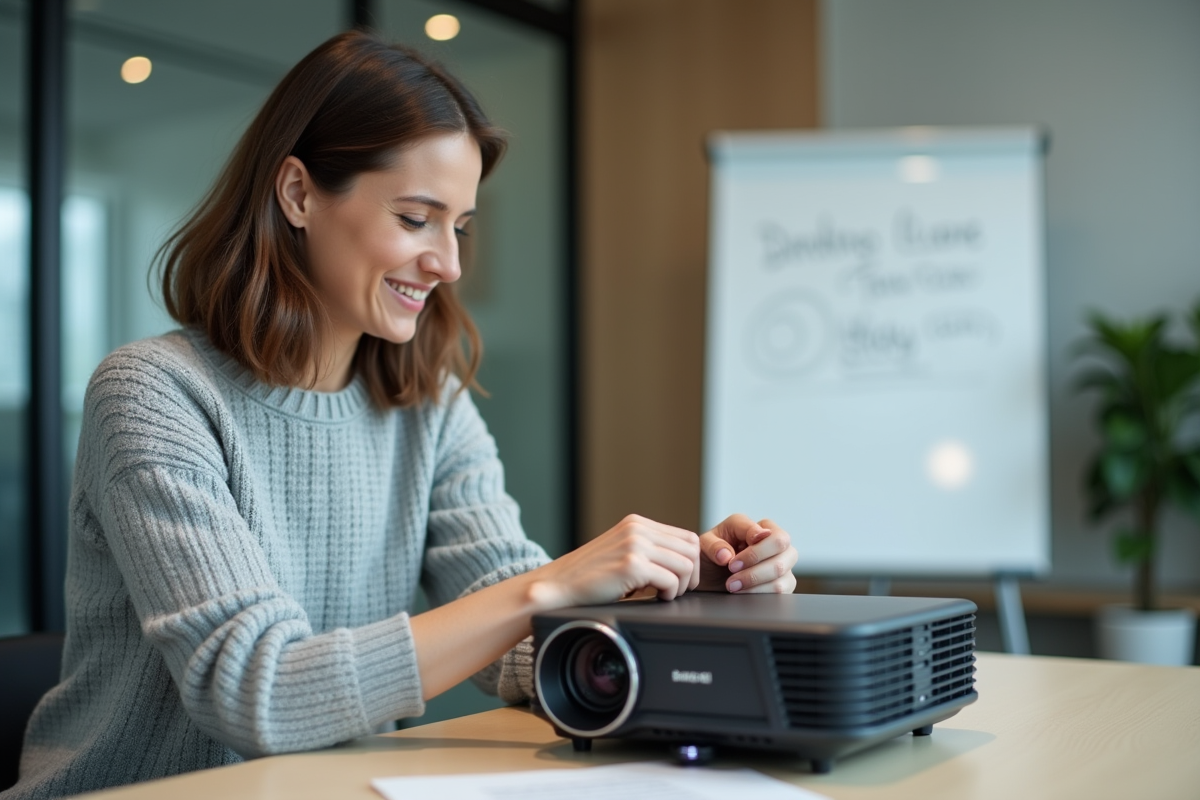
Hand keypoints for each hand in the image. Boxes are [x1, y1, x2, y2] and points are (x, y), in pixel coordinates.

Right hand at [526, 514, 700, 608]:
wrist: (558, 585)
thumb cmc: (589, 576)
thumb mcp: (621, 551)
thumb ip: (647, 549)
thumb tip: (683, 561)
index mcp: (637, 523)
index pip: (686, 537)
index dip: (691, 562)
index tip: (680, 580)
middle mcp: (637, 529)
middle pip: (691, 549)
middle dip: (690, 575)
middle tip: (675, 591)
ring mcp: (635, 545)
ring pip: (685, 565)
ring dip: (680, 586)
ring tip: (662, 595)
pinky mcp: (632, 565)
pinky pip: (671, 580)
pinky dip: (668, 594)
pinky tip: (653, 598)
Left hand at [697, 514, 797, 593]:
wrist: (710, 580)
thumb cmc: (712, 556)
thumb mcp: (705, 545)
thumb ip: (714, 545)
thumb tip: (726, 555)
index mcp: (758, 526)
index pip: (768, 532)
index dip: (753, 551)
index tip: (731, 563)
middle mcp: (775, 541)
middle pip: (781, 545)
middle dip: (755, 564)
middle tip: (732, 574)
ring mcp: (784, 561)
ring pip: (781, 570)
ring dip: (754, 582)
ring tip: (732, 586)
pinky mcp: (785, 582)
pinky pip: (781, 589)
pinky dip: (759, 593)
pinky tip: (743, 593)